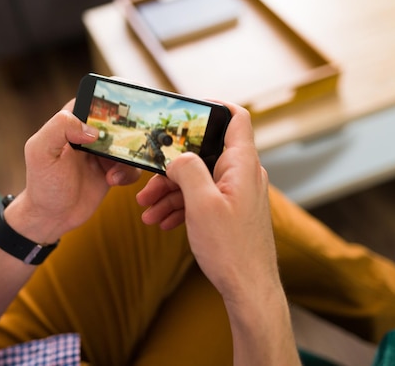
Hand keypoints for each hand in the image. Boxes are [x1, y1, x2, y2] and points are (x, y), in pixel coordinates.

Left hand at [5, 99, 140, 243]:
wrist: (52, 217)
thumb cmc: (42, 184)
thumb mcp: (41, 151)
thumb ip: (60, 128)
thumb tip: (93, 130)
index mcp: (70, 121)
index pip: (94, 100)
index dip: (111, 100)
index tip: (125, 108)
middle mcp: (88, 133)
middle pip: (118, 120)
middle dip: (129, 131)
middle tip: (125, 145)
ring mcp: (102, 152)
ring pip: (129, 143)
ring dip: (127, 158)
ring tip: (111, 174)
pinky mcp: (113, 169)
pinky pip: (132, 166)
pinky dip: (128, 173)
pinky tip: (113, 182)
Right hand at [136, 103, 277, 299]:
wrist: (248, 288)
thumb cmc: (231, 248)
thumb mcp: (202, 204)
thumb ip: (188, 170)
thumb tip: (177, 157)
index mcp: (242, 165)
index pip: (236, 119)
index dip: (214, 107)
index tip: (185, 110)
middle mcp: (242, 174)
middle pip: (204, 155)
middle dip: (172, 169)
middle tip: (147, 186)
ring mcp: (237, 193)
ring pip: (198, 180)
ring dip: (170, 193)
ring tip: (146, 212)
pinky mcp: (231, 210)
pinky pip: (203, 199)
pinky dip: (182, 207)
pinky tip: (161, 222)